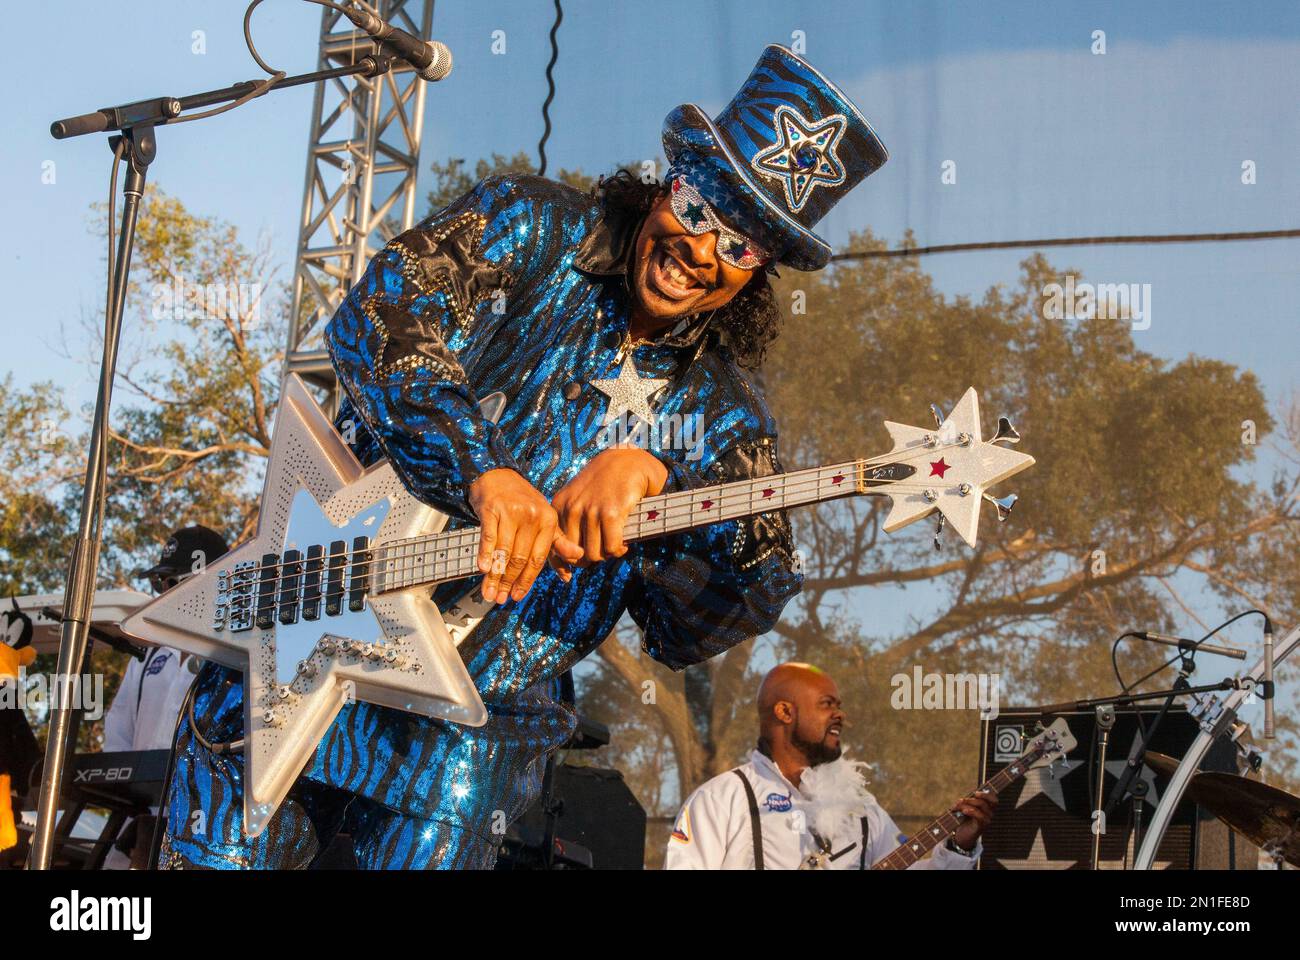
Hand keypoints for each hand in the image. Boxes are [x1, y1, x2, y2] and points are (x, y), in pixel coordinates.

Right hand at [469, 468, 580, 603]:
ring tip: (489, 592)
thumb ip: (557, 545)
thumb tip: (569, 574)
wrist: (498, 475)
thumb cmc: (522, 503)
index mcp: (548, 520)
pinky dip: (485, 555)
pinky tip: (483, 569)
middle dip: (509, 582)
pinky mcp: (491, 509)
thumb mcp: (545, 520)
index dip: (527, 580)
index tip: (518, 596)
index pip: (538, 558)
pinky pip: (488, 537)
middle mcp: (532, 516)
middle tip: (500, 599)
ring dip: (494, 576)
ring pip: (503, 551)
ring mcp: (511, 512)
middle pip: (520, 558)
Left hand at [549, 447, 668, 579]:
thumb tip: (569, 568)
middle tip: (601, 552)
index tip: (567, 576)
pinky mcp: (611, 513)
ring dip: (607, 555)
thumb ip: (571, 527)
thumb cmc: (604, 485)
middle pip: (575, 555)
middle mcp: (572, 508)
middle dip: (589, 560)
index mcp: (559, 506)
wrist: (628, 461)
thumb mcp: (580, 500)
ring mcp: (591, 510)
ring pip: (594, 554)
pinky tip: (624, 544)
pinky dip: (619, 550)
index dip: (560, 565)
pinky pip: (612, 547)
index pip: (553, 546)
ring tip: (615, 546)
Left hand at [951, 789, 997, 849]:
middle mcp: (990, 814)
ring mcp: (987, 820)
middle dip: (970, 799)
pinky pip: (980, 816)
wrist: (962, 835)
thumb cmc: (965, 819)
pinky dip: (971, 811)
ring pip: (981, 806)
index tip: (975, 793)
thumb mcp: (966, 807)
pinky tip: (964, 811)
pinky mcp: (982, 826)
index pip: (994, 800)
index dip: (987, 795)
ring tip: (957, 807)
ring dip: (967, 804)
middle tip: (960, 800)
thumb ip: (967, 802)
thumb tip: (962, 800)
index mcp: (988, 808)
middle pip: (984, 802)